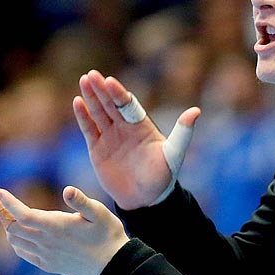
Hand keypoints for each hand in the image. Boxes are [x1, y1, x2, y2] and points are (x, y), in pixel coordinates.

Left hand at [0, 185, 128, 274]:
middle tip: (3, 203)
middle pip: (13, 228)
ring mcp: (46, 256)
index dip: (9, 203)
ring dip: (11, 229)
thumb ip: (82, 201)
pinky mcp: (49, 265)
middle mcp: (47, 242)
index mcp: (56, 227)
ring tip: (12, 217)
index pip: (23, 215)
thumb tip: (68, 190)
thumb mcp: (100, 213)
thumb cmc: (108, 234)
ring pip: (16, 242)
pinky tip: (22, 236)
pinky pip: (24, 254)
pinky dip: (18, 243)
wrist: (113, 265)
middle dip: (5, 214)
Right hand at [75, 70, 200, 209]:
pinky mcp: (97, 148)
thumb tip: (196, 111)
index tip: (110, 81)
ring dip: (91, 97)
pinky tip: (77, 102)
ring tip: (84, 81)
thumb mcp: (174, 154)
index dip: (119, 93)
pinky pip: (89, 129)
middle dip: (101, 90)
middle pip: (111, 104)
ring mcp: (110, 136)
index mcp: (141, 125)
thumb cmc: (162, 177)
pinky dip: (83, 116)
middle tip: (92, 75)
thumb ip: (183, 132)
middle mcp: (125, 127)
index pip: (128, 105)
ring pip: (99, 112)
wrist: (145, 200)